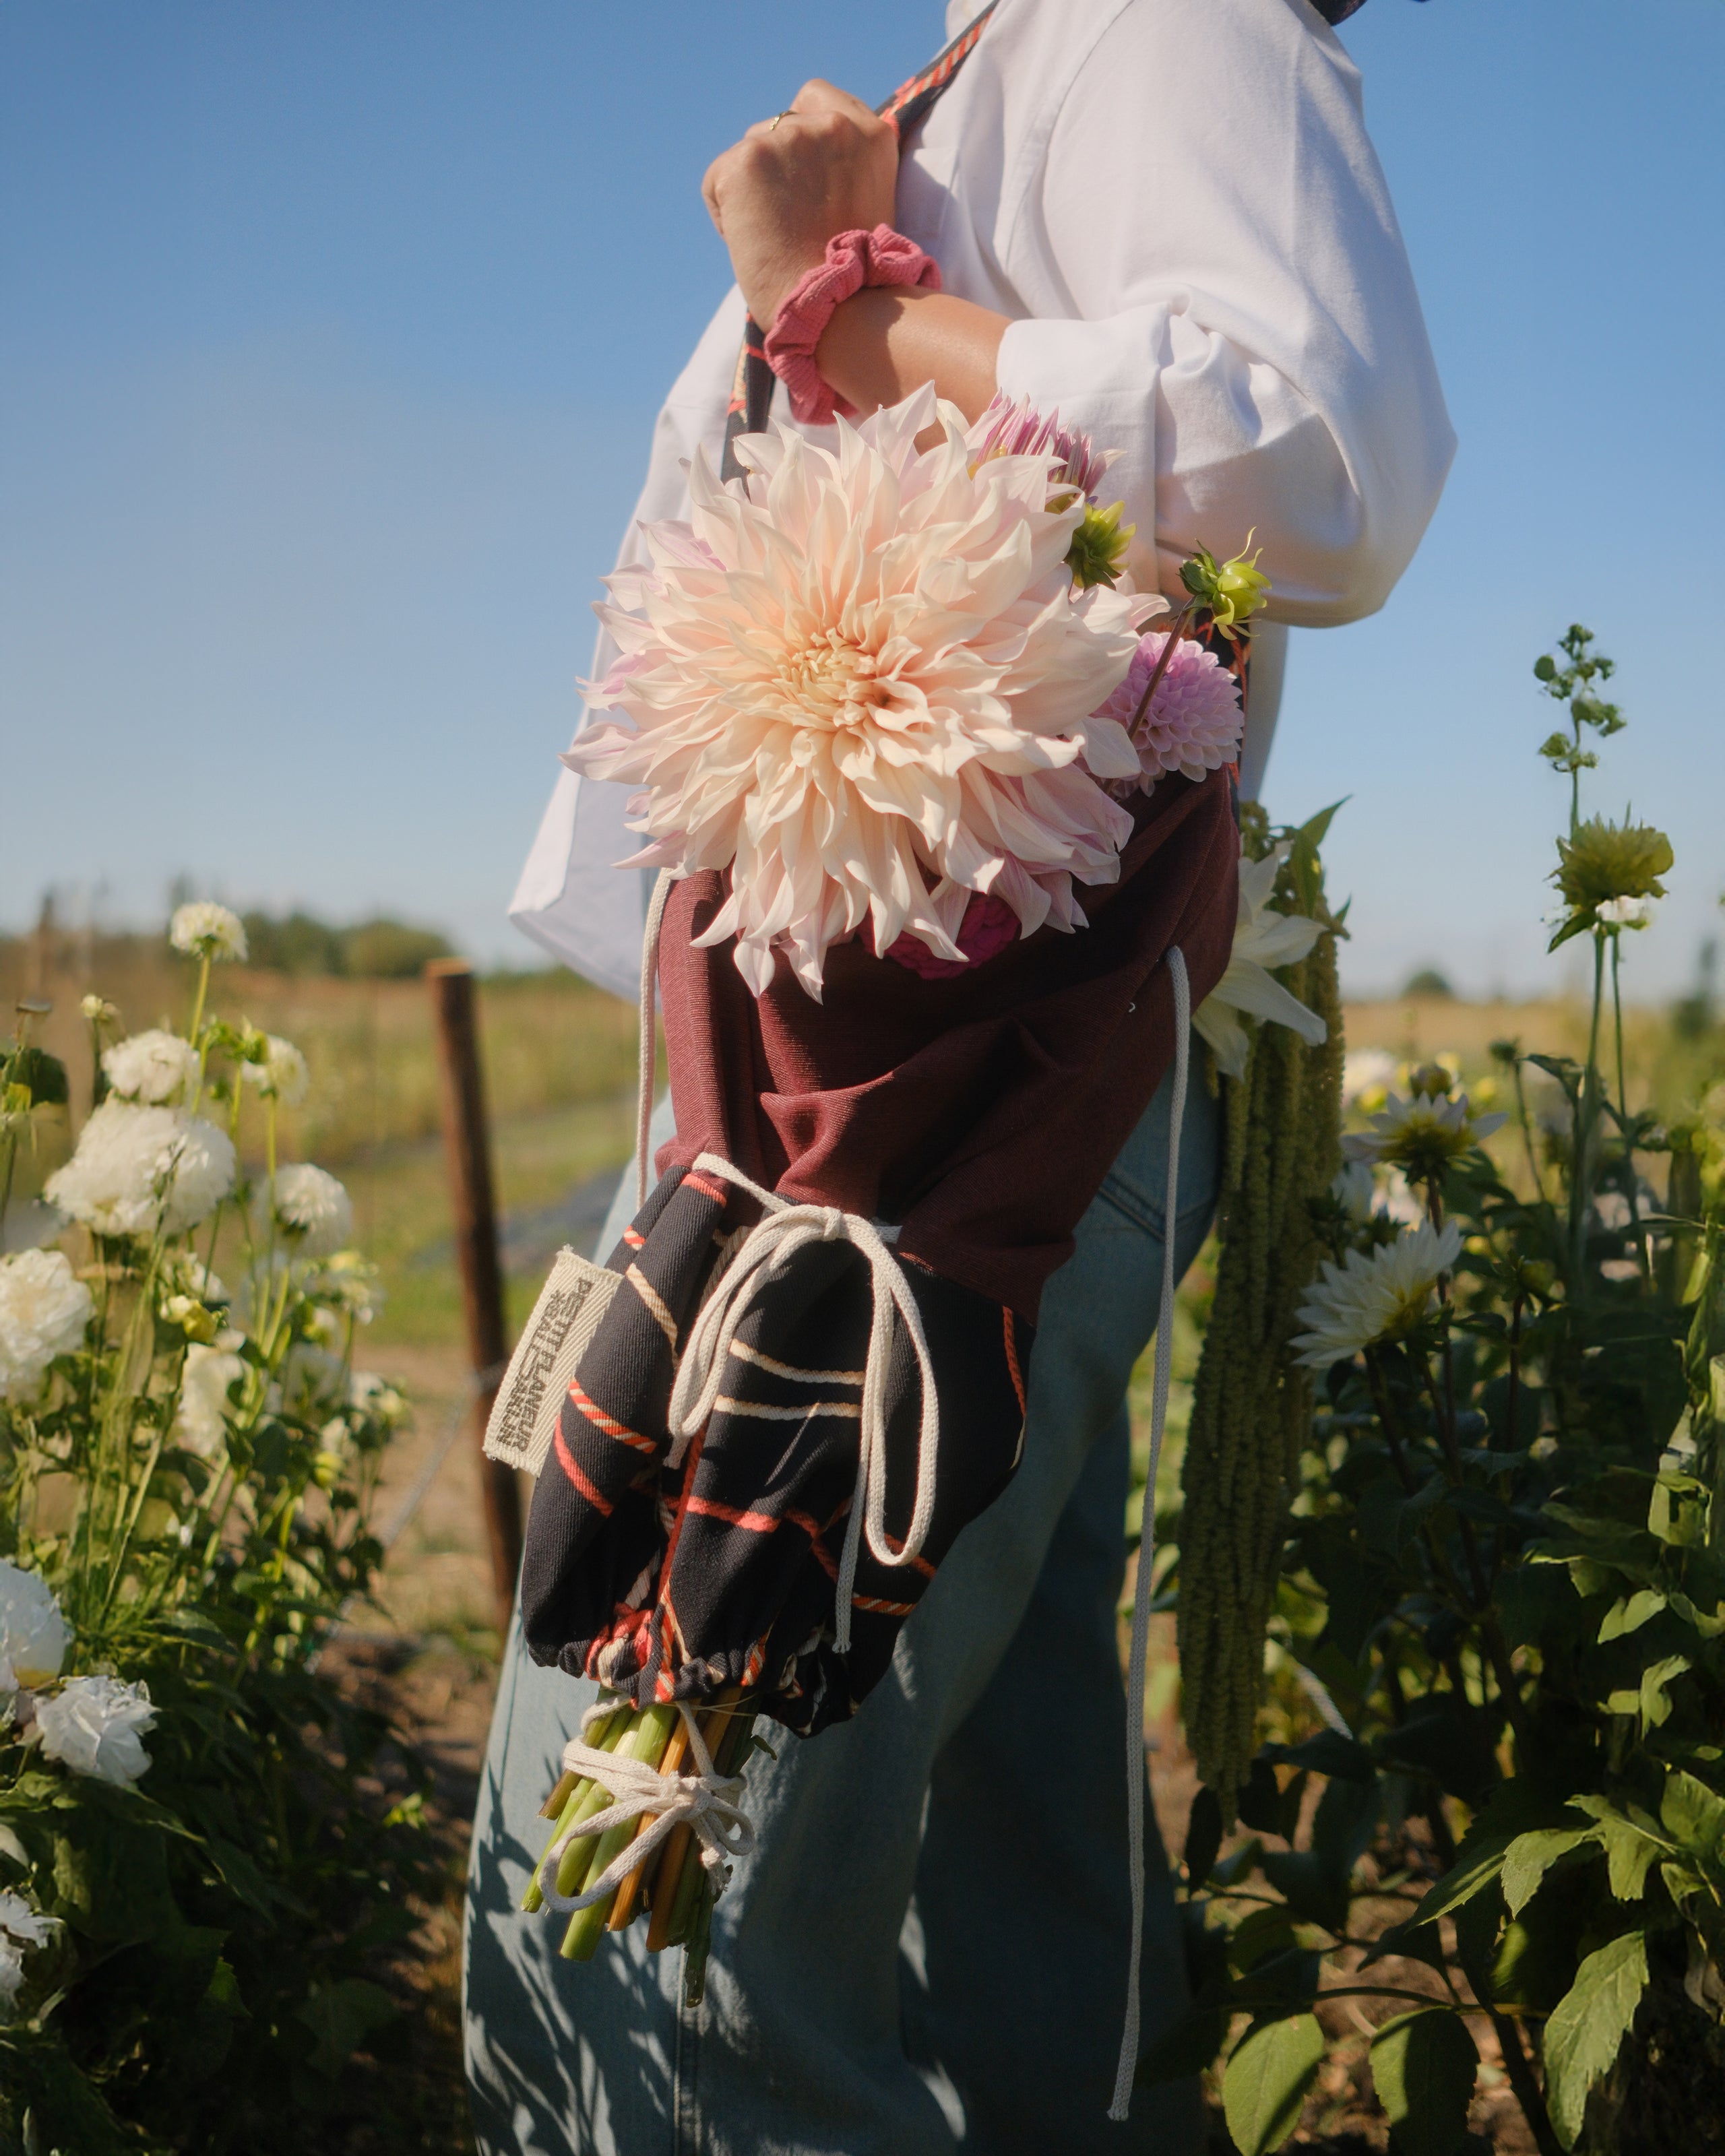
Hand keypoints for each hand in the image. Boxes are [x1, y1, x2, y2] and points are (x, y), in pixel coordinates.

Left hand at [702, 80, 898, 326]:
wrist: (838, 311)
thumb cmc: (852, 281)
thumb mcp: (865, 204)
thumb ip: (840, 167)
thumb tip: (796, 170)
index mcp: (872, 134)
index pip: (814, 98)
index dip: (800, 135)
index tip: (804, 180)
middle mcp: (832, 125)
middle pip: (776, 127)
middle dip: (775, 171)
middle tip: (792, 227)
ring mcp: (788, 137)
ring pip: (747, 154)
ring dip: (752, 193)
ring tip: (777, 241)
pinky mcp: (747, 159)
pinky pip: (717, 183)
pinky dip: (725, 216)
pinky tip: (754, 246)